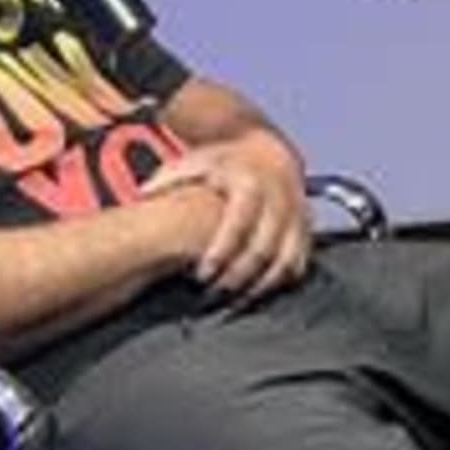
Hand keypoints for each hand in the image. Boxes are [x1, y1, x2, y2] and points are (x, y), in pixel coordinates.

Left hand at [146, 126, 313, 305]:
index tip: (201, 276)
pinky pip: (300, 260)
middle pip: (263, 248)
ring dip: (263, 285)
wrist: (267, 149)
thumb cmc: (224, 161)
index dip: (220, 254)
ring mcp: (297, 213)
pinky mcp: (307, 226)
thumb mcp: (195, 161)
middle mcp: (279, 197)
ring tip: (237, 300)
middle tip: (215, 295)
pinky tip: (259, 290)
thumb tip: (142, 195)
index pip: (237, 225)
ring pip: (287, 259)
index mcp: (251, 182)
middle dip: (239, 277)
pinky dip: (282, 280)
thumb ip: (169, 178)